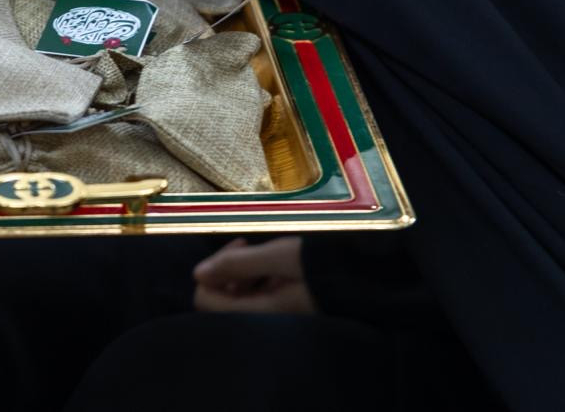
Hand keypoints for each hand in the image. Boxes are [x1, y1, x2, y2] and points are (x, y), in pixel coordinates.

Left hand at [192, 237, 316, 313]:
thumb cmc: (323, 264)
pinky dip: (259, 278)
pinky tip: (276, 264)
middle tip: (249, 245)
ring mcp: (274, 316)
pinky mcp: (285, 310)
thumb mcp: (279, 255)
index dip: (210, 273)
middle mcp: (263, 320)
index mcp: (259, 311)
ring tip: (266, 252)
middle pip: (220, 299)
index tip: (237, 248)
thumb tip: (198, 273)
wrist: (367, 277)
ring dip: (243, 272)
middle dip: (227, 270)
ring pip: (238, 296)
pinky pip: (258, 296)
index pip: (205, 301)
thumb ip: (236, 263)